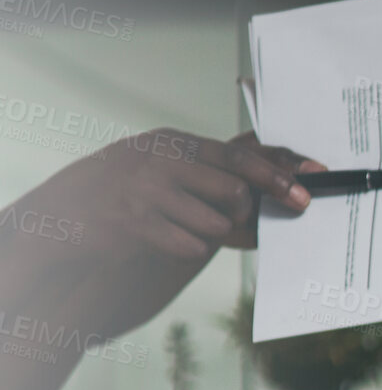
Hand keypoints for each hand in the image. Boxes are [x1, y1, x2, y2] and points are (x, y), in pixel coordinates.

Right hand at [2, 128, 316, 336]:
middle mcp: (162, 160)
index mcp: (174, 141)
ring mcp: (146, 192)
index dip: (278, 174)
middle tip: (243, 222)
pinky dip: (188, 248)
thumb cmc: (131, 191)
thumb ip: (211, 169)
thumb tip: (272, 186)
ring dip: (213, 234)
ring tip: (185, 227)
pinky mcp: (135, 224)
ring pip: (215, 224)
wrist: (65, 212)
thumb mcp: (165, 165)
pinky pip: (189, 245)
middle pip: (235, 192)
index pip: (239, 156)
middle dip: (246, 214)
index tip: (307, 189)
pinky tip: (168, 240)